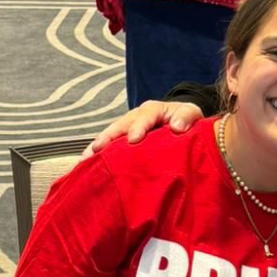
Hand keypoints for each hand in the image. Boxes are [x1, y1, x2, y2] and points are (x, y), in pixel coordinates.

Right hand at [81, 99, 202, 158]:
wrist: (181, 120)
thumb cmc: (185, 118)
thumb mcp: (191, 113)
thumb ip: (186, 118)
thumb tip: (176, 127)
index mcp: (152, 110)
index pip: (144, 116)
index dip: (138, 127)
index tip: (134, 140)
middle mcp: (136, 117)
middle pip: (119, 125)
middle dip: (107, 137)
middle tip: (97, 149)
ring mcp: (127, 128)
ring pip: (111, 136)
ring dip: (97, 147)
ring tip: (84, 160)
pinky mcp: (124, 140)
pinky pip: (111, 146)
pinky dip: (100, 155)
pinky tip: (88, 165)